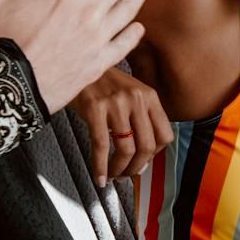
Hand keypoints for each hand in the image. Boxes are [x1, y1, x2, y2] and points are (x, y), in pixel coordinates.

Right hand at [74, 67, 174, 181]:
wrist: (75, 63)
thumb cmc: (100, 83)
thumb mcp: (128, 95)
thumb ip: (139, 122)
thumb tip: (142, 162)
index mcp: (148, 96)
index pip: (164, 136)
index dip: (154, 155)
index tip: (143, 162)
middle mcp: (135, 98)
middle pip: (147, 146)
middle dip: (136, 168)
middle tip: (126, 174)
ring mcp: (115, 103)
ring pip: (126, 149)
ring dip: (119, 169)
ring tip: (112, 175)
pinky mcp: (94, 109)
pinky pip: (101, 146)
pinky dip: (100, 167)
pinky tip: (99, 177)